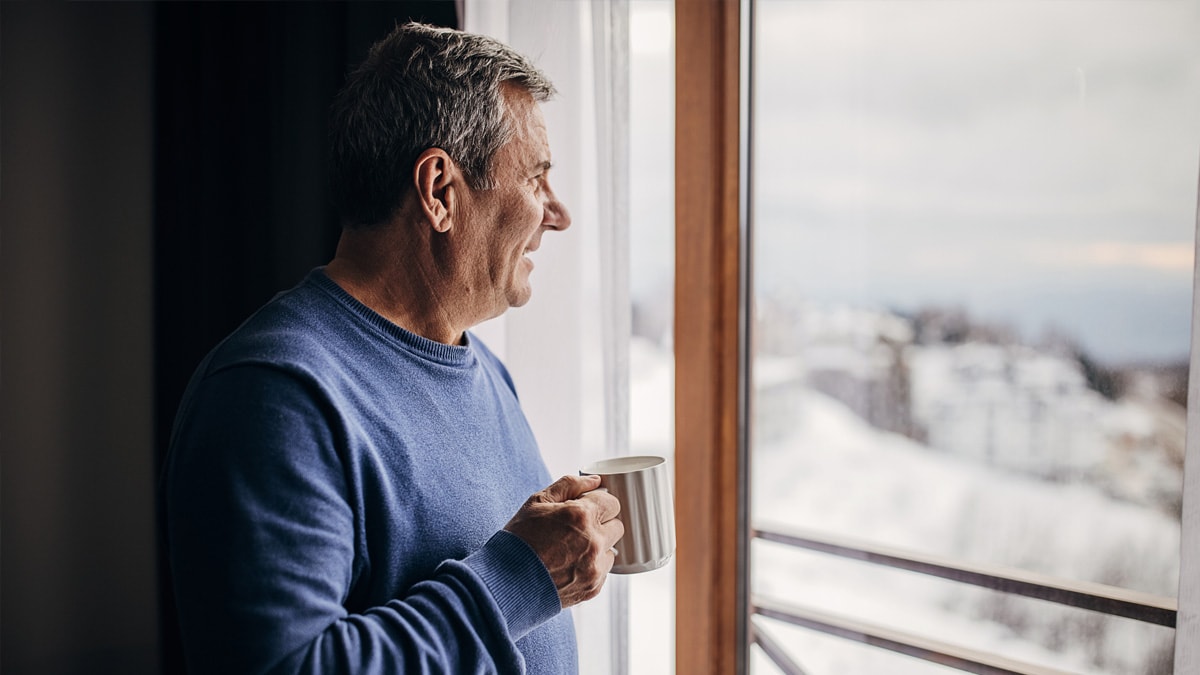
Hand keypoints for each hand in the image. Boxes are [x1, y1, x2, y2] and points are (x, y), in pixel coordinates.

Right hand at [503, 474, 624, 607]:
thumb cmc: (519, 539)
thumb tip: (595, 481)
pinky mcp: (593, 588)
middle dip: (601, 523)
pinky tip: (568, 566)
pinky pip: (603, 571)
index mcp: (582, 516)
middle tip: (577, 528)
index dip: (598, 503)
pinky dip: (591, 567)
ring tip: (570, 550)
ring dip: (598, 547)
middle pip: (617, 526)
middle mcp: (594, 542)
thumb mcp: (537, 502)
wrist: (506, 583)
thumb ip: (569, 485)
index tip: (585, 508)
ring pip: (611, 550)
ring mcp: (595, 567)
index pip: (613, 503)